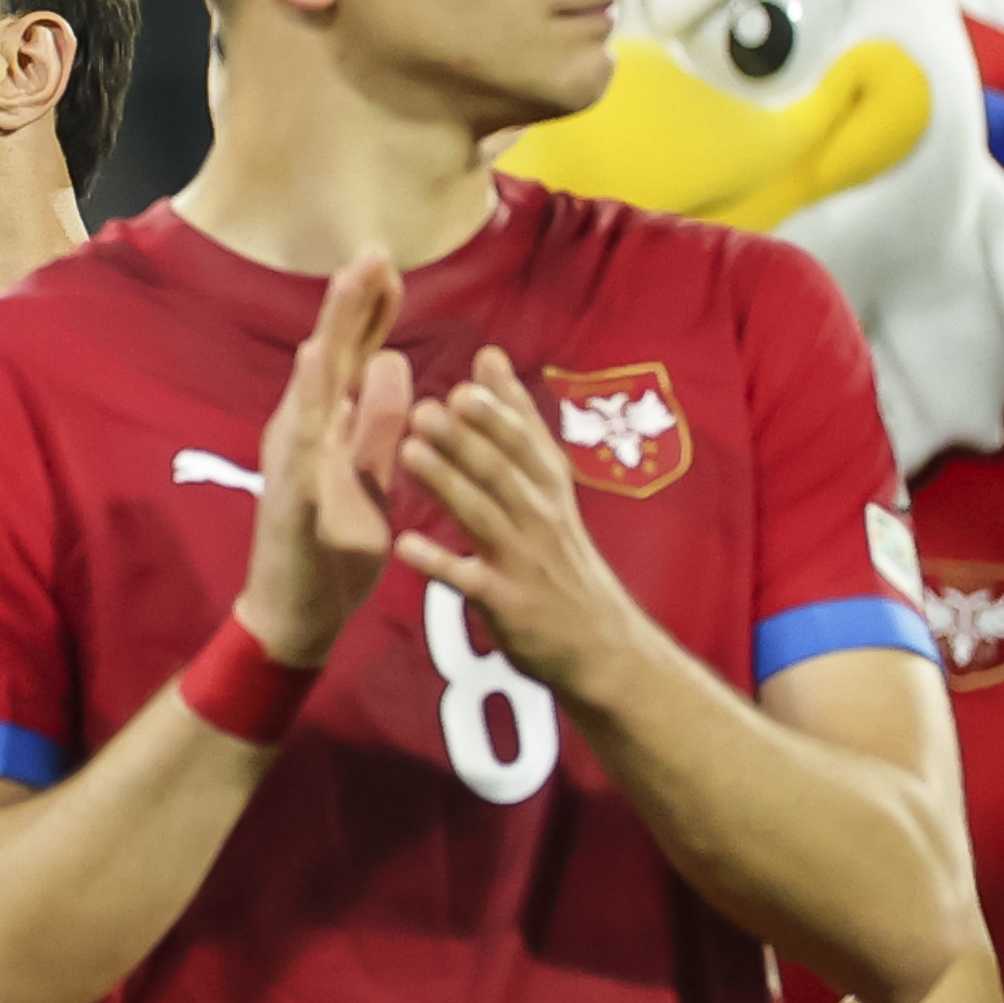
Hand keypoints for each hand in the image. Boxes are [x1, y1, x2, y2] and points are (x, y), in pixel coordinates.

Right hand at [237, 250, 412, 665]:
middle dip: (350, 303)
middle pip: (331, 356)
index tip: (388, 263)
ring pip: (312, 387)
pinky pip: (303, 441)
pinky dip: (311, 400)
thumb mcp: (372, 475)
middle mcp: (305, 433)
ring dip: (331, 335)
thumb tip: (395, 361)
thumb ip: (381, 422)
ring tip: (346, 289)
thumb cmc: (332, 548)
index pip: (354, 356)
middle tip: (372, 250)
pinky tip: (319, 366)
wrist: (296, 614)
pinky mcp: (291, 494)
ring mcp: (293, 461)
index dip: (370, 310)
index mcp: (329, 427)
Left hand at [394, 348, 662, 710]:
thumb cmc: (560, 558)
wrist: (599, 644)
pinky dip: (437, 563)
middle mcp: (540, 518)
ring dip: (447, 484)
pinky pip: (467, 579)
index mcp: (548, 490)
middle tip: (430, 406)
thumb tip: (489, 359)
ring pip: (483, 515)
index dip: (505, 408)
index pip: (529, 440)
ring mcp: (523, 560)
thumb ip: (515, 427)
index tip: (476, 372)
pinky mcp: (505, 603)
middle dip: (468, 438)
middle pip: (503, 472)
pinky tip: (404, 546)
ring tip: (409, 454)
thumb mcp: (548, 490)